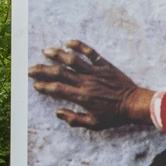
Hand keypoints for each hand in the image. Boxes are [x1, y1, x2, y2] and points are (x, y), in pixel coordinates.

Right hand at [28, 40, 153, 129]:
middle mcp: (86, 82)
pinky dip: (79, 46)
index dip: (44, 87)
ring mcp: (95, 72)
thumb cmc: (115, 116)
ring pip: (72, 59)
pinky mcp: (105, 65)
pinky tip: (69, 42)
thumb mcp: (94, 124)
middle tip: (31, 69)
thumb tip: (57, 112)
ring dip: (57, 54)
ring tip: (45, 51)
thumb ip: (74, 119)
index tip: (36, 85)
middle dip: (43, 70)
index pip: (57, 89)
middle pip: (59, 73)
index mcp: (82, 97)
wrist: (134, 104)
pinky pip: (91, 53)